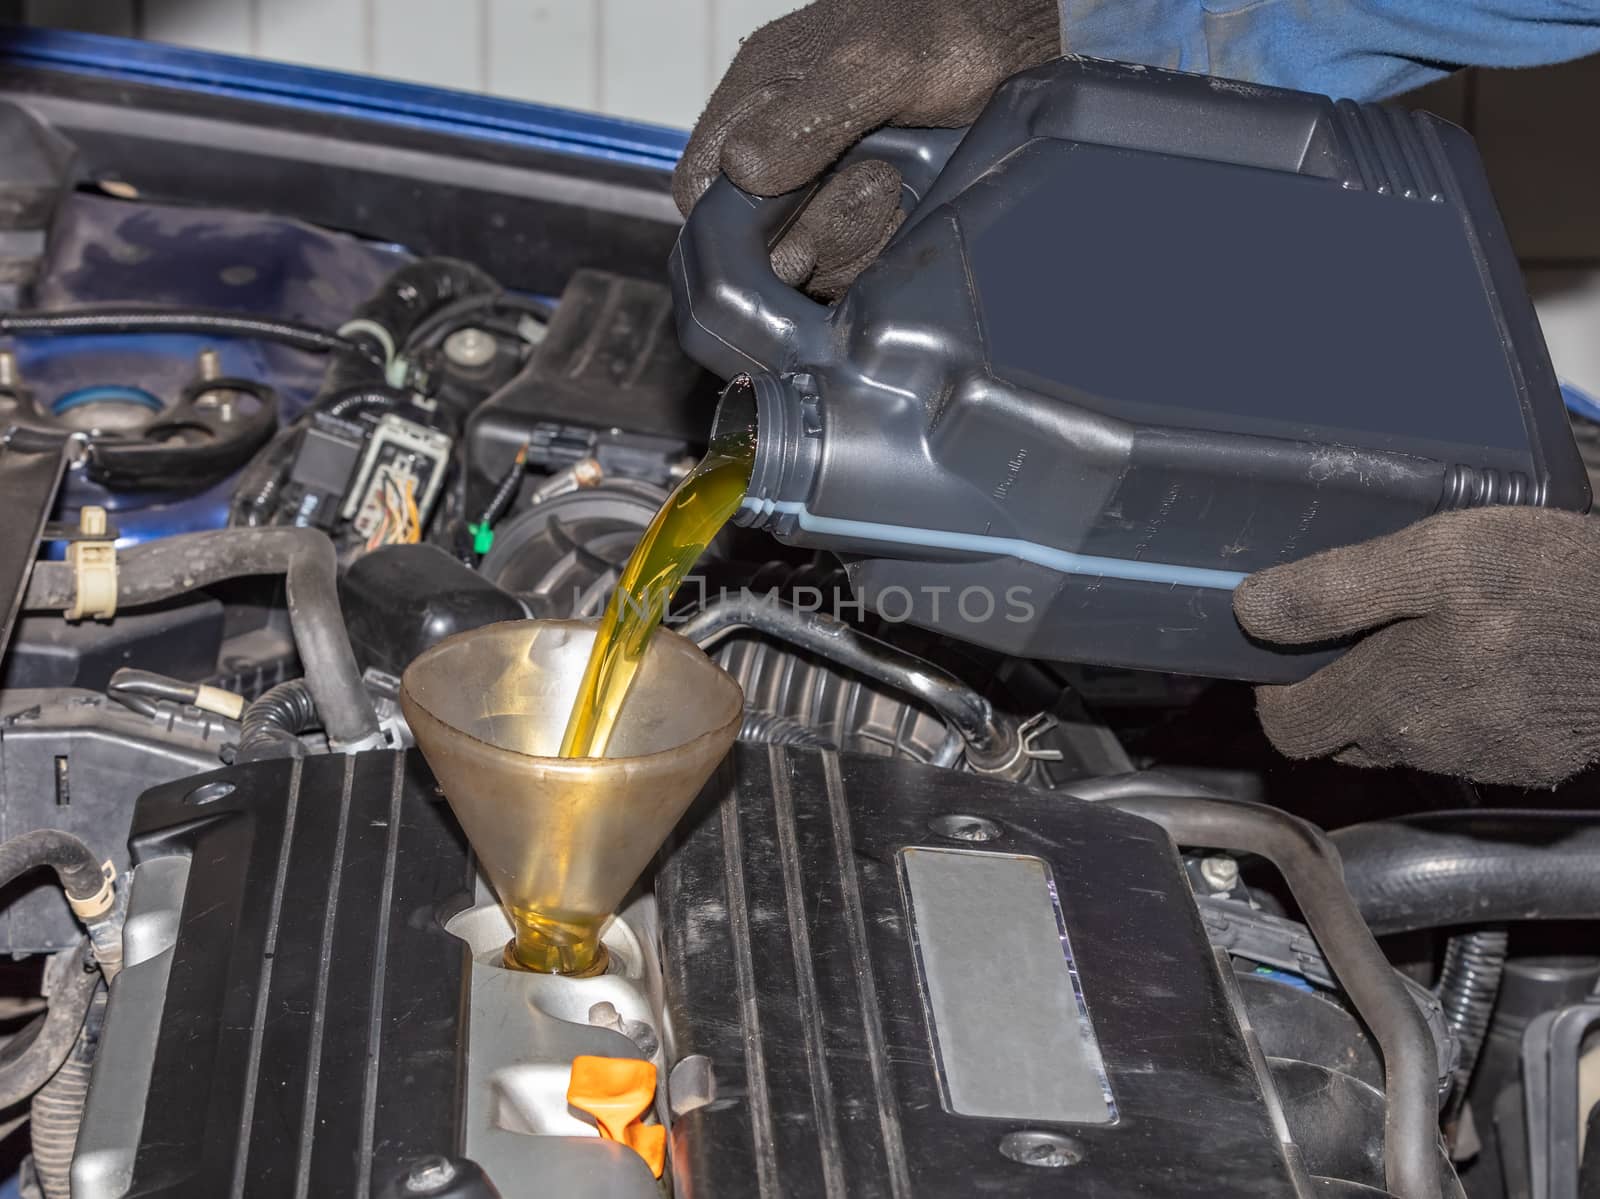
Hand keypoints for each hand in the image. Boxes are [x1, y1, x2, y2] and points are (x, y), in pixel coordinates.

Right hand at [673, 0, 1058, 298]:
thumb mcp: (874, 65)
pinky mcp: (865, 221)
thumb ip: (803, 118)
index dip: (725, 222)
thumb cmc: (953, 31)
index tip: (780, 221)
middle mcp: (782, 148)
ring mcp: (825, 188)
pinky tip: (909, 204)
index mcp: (758, 98)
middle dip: (811, 228)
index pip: (699, 186)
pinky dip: (879, 246)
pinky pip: (851, 267)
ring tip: (894, 183)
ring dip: (851, 237)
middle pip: (754, 241)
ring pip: (805, 260)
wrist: (1029, 49)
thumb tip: (742, 172)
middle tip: (871, 183)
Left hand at [1233, 507, 1599, 787]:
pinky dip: (1459, 704)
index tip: (1284, 649)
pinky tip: (1489, 657)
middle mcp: (1427, 745)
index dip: (1276, 688)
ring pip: (1403, 739)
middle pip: (1342, 736)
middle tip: (1357, 631)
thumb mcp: (1435, 561)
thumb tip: (1254, 608)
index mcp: (1389, 701)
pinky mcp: (1532, 758)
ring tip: (1431, 633)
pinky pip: (1466, 739)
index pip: (1288, 727)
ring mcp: (1483, 757)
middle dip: (1333, 690)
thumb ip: (1335, 590)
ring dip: (1397, 696)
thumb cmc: (1561, 590)